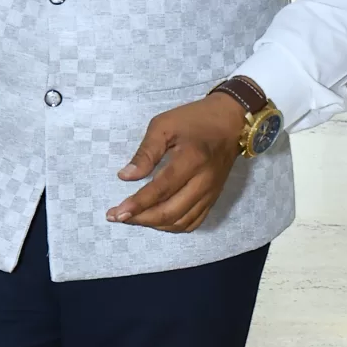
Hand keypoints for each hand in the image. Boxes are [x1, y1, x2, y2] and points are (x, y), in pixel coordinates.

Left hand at [108, 92, 245, 233]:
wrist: (231, 121)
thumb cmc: (194, 119)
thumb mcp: (164, 126)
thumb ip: (145, 152)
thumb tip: (125, 176)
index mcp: (191, 159)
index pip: (161, 189)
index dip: (138, 204)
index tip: (116, 213)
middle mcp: (204, 181)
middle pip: (170, 212)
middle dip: (141, 219)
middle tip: (119, 217)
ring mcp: (211, 192)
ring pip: (181, 221)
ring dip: (155, 224)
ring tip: (134, 217)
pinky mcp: (214, 197)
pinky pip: (193, 222)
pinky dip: (173, 226)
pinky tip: (157, 220)